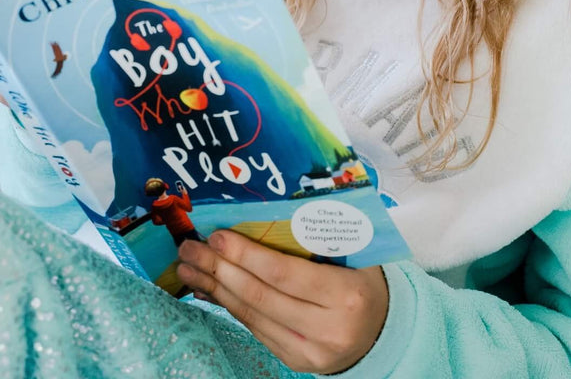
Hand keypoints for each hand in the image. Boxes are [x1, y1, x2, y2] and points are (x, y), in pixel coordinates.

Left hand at [176, 230, 388, 374]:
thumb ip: (317, 233)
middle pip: (261, 296)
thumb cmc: (362, 278)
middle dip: (219, 269)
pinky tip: (209, 289)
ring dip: (215, 289)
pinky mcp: (296, 362)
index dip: (247, 254)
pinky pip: (255, 330)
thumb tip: (261, 208)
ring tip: (188, 267)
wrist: (383, 330)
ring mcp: (311, 352)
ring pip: (252, 316)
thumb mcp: (353, 252)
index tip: (217, 235)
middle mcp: (328, 330)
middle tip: (190, 248)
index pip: (284, 273)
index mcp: (346, 294)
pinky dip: (228, 307)